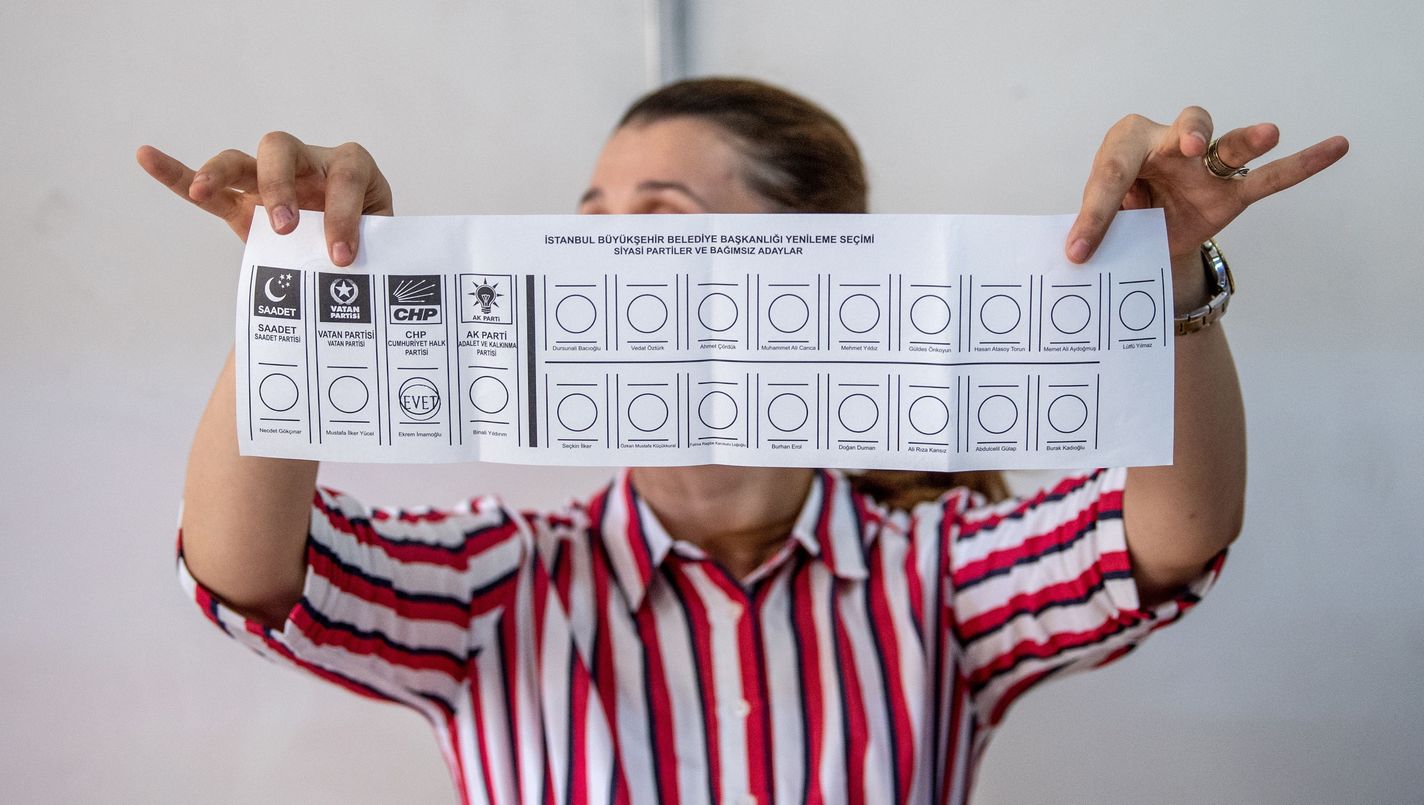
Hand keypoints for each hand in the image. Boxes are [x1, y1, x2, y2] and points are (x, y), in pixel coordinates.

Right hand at [136, 133, 392, 266]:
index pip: (345, 177)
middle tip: (286, 228)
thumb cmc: (372, 246)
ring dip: (221, 172)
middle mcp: (308, 165)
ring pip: (241, 161)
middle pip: (282, 149)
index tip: (341, 255)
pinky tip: (146, 156)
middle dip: (280, 185)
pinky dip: (176, 172)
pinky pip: (207, 186)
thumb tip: (360, 282)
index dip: (344, 213)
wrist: (356, 255)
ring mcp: (271, 180)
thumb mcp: (382, 248)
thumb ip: (373, 253)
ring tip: (204, 189)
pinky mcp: (243, 202)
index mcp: (351, 171)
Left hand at [1065, 107, 1348, 263]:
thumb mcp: (1101, 223)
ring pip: (1229, 147)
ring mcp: (1205, 167)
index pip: (1111, 174)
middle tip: (1189, 147)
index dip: (1095, 215)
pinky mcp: (1230, 193)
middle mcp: (1169, 144)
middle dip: (1185, 136)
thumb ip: (1098, 230)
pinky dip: (1302, 163)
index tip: (1079, 251)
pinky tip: (1337, 146)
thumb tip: (1080, 257)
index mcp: (1124, 146)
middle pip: (1180, 131)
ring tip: (1268, 135)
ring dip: (1246, 141)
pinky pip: (1269, 178)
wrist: (1143, 232)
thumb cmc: (1117, 214)